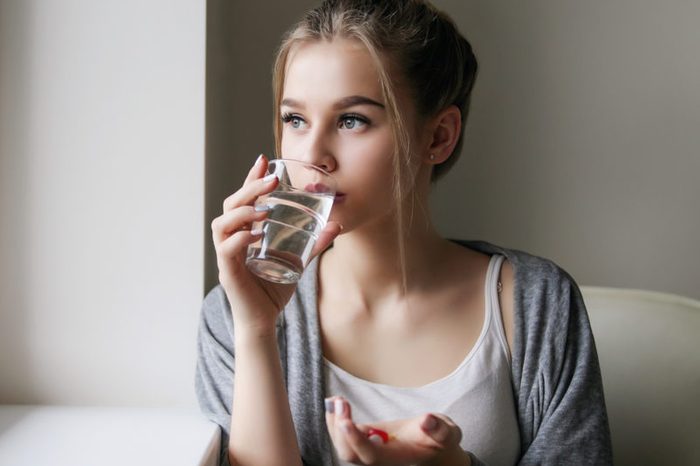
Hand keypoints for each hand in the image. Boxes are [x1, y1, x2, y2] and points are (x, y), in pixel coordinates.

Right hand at [211, 154, 341, 334]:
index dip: (251, 178)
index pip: (244, 199)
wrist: (265, 321)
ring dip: (242, 212)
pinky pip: (226, 250)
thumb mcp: (299, 262)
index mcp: (244, 232)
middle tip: (271, 181)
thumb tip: (337, 226)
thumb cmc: (275, 289)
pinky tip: (256, 234)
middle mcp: (232, 240)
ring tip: (264, 209)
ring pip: (221, 224)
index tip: (264, 159)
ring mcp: (226, 256)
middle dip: (249, 189)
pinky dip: (239, 239)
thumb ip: (314, 244)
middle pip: (230, 206)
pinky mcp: (228, 273)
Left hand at [325, 397, 470, 465]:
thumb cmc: (440, 439)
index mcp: (397, 457)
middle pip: (351, 453)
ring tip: (334, 399)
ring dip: (334, 422)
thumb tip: (428, 420)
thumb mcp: (447, 433)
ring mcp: (371, 447)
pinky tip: (336, 401)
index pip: (371, 455)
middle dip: (340, 430)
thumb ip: (439, 429)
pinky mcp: (366, 437)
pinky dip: (337, 418)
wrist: (434, 444)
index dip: (356, 441)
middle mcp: (379, 457)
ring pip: (344, 445)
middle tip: (338, 402)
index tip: (345, 422)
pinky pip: (345, 434)